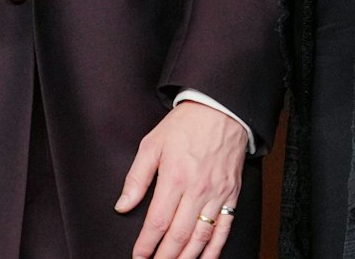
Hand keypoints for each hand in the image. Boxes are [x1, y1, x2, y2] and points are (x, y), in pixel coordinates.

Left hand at [116, 101, 247, 258]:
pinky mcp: (231, 195)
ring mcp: (216, 194)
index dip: (146, 244)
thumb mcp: (152, 144)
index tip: (138, 256)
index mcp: (175, 178)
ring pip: (201, 236)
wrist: (221, 110)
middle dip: (164, 256)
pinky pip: (224, 228)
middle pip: (179, 234)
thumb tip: (123, 205)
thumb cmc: (185, 126)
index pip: (158, 221)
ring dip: (187, 257)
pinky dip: (214, 248)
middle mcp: (197, 190)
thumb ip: (136, 178)